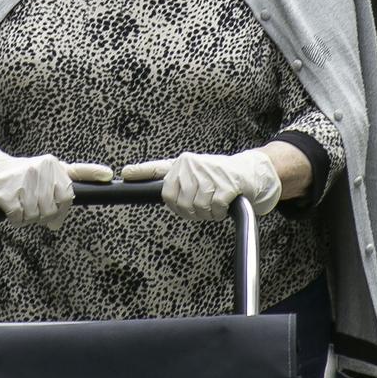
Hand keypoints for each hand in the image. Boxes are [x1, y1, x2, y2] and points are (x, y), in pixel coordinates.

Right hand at [0, 145, 111, 228]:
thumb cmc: (20, 177)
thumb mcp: (43, 177)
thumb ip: (58, 195)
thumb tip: (57, 222)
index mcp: (53, 165)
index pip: (75, 175)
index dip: (93, 174)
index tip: (108, 175)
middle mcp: (41, 169)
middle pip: (54, 208)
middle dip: (43, 213)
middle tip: (32, 203)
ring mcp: (24, 178)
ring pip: (37, 215)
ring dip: (28, 216)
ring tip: (20, 201)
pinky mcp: (8, 190)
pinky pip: (20, 217)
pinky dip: (15, 217)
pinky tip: (10, 204)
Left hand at [120, 150, 281, 220]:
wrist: (251, 172)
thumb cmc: (221, 178)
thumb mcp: (197, 175)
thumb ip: (180, 184)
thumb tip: (164, 196)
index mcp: (182, 163)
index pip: (157, 168)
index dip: (140, 172)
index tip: (125, 173)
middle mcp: (191, 164)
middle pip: (177, 202)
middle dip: (190, 212)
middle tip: (204, 206)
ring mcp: (207, 173)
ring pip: (195, 208)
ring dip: (207, 213)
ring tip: (215, 203)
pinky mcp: (223, 184)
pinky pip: (212, 209)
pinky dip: (219, 213)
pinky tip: (225, 204)